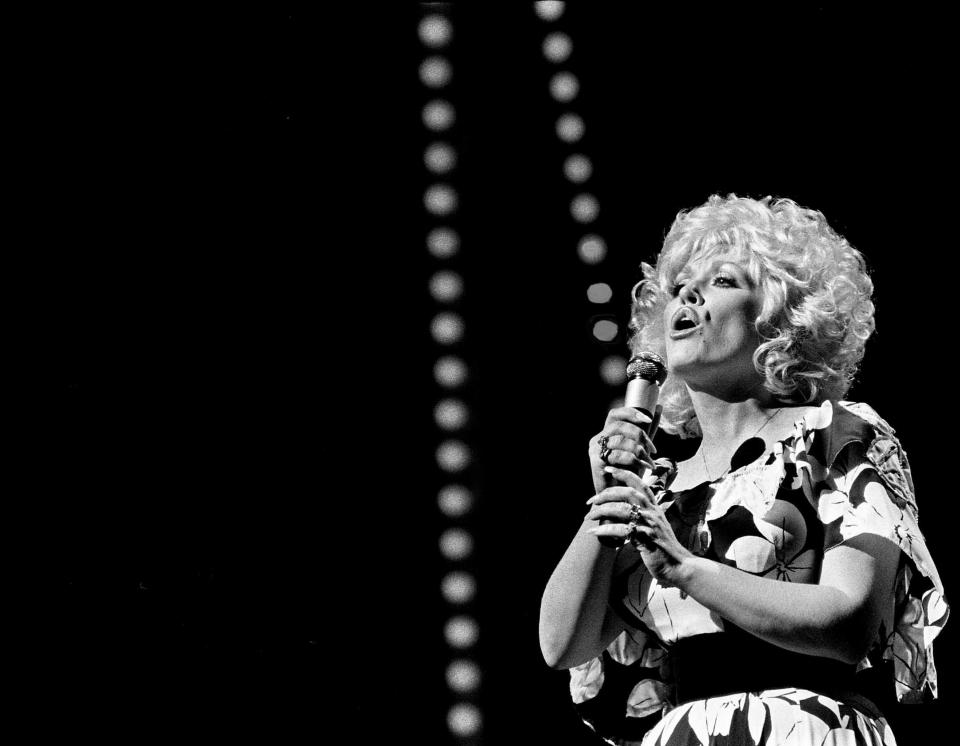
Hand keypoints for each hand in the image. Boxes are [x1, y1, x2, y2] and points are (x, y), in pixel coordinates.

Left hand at [585, 465, 693, 587]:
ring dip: (602, 511)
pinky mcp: (646, 539)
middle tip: (590, 502)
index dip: (623, 474)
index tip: (608, 469)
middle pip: (628, 493)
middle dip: (606, 494)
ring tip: (589, 517)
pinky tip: (594, 532)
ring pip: (623, 510)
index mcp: (654, 507)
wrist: (679, 566)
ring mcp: (650, 525)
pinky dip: (605, 530)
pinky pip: (622, 530)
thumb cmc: (664, 547)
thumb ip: (644, 514)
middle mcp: (653, 513)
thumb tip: (625, 507)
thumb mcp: (656, 525)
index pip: (639, 484)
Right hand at [588, 406, 659, 493]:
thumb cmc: (627, 473)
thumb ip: (647, 431)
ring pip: (621, 441)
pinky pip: (619, 456)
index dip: (630, 413)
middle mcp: (597, 439)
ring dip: (640, 452)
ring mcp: (595, 450)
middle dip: (640, 436)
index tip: (647, 420)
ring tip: (650, 463)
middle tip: (652, 450)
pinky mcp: (596, 462)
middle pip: (620, 426)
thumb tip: (658, 407)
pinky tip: (643, 468)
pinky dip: (635, 461)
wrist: (615, 497)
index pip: (615, 414)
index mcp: (606, 434)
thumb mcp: (639, 449)